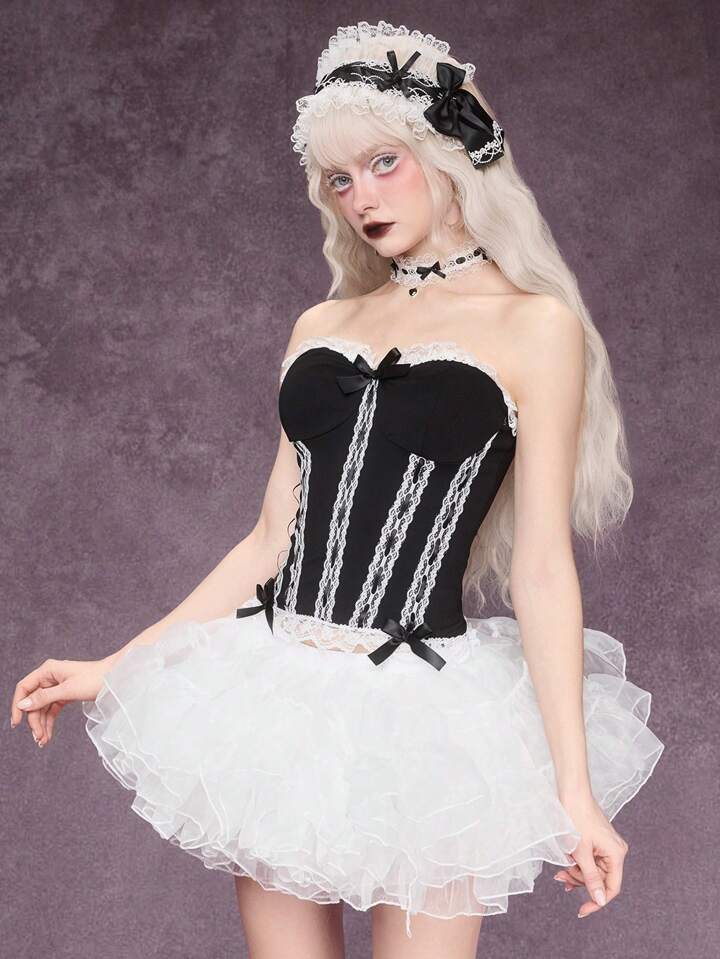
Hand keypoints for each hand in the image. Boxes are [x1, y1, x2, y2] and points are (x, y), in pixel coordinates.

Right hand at [10, 656, 115, 747]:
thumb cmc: (94, 679)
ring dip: (41, 724)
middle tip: (38, 738)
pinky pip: (52, 709)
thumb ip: (44, 697)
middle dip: (34, 721)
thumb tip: (22, 704)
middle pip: (33, 701)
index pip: (24, 687)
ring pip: (42, 708)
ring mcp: (57, 686)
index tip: (16, 723)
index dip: (17, 705)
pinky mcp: (65, 694)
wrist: (116, 678)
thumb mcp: (67, 690)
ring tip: (43, 741)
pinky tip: (47, 735)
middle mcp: (50, 677)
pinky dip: (49, 722)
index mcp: (48, 670)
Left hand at [553, 789, 628, 917]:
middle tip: (562, 878)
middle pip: (600, 879)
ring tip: (560, 869)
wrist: (572, 792)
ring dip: (576, 872)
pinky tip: (565, 862)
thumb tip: (600, 900)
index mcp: (617, 854)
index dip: (597, 901)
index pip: (611, 888)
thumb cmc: (576, 818)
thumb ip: (591, 878)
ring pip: (593, 870)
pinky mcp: (599, 841)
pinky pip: (590, 859)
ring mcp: (608, 845)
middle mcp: (616, 851)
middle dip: (580, 881)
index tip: (581, 910)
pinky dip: (577, 863)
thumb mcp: (581, 852)